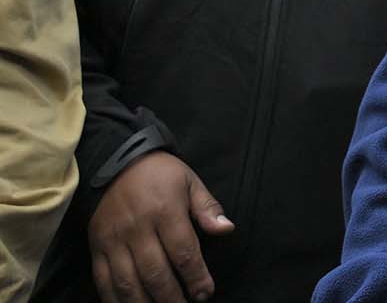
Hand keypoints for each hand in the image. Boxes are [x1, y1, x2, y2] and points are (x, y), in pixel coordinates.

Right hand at [88, 151, 233, 302]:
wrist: (115, 161)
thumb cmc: (159, 173)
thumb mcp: (189, 181)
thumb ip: (207, 208)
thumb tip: (226, 229)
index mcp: (164, 211)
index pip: (183, 252)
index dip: (196, 277)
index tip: (206, 292)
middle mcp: (137, 228)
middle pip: (156, 273)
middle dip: (173, 297)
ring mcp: (113, 240)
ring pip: (128, 282)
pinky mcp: (96, 247)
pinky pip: (102, 280)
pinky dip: (115, 299)